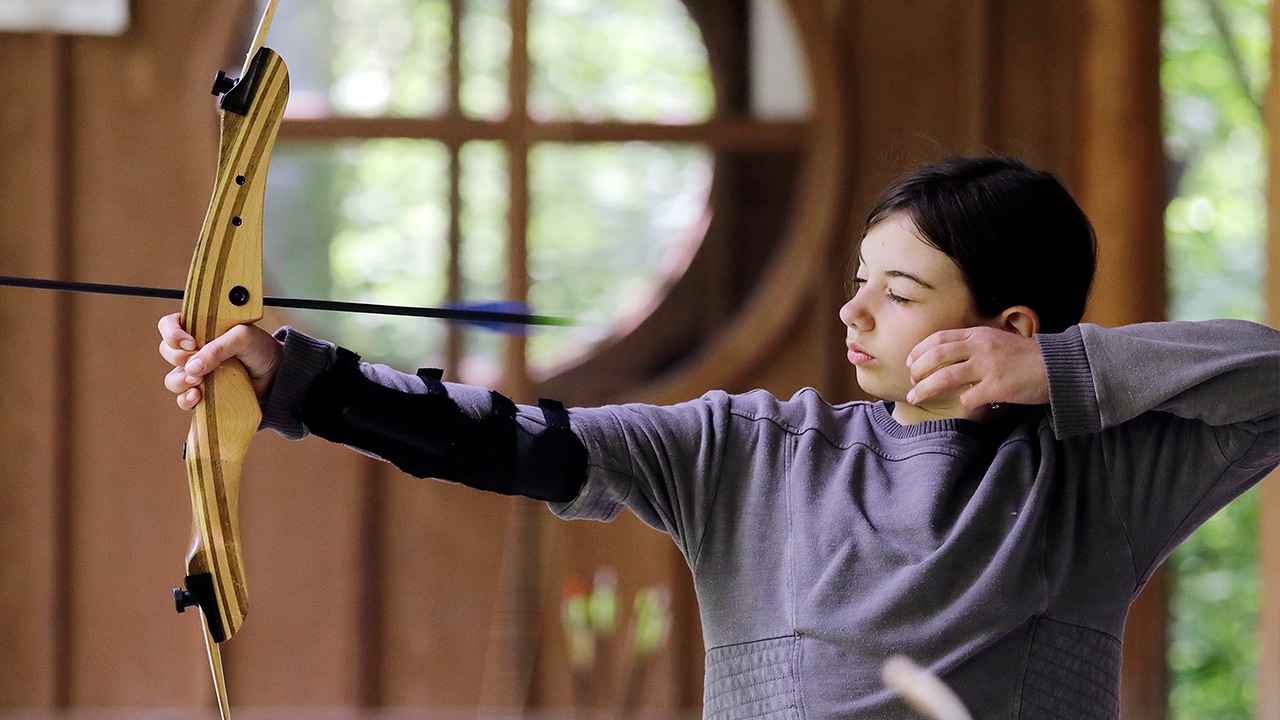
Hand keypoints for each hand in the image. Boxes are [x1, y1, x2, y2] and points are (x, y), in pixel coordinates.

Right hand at [158, 313, 282, 410]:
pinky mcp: (204, 392)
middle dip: (178, 358)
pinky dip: (186, 399)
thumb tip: (192, 367)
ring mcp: (198, 373)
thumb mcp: (243, 338)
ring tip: (198, 381)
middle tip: (199, 364)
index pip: (169, 325)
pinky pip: (183, 399)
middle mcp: (194, 350)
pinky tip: (198, 396)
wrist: (277, 374)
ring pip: (173, 378)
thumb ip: (218, 348)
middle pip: (166, 351)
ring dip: (180, 381)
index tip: (190, 343)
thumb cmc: (260, 349)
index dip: (172, 333)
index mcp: (200, 328)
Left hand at [905, 326, 1048, 411]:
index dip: (920, 350)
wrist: (1058, 366)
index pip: (939, 338)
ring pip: (945, 377)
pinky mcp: (996, 387)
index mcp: (979, 334)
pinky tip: (963, 407)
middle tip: (910, 381)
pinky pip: (968, 398)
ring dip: (925, 389)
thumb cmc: (1029, 357)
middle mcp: (980, 347)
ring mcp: (988, 367)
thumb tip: (950, 357)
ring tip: (915, 397)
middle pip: (936, 356)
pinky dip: (961, 404)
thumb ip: (976, 345)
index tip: (910, 362)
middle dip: (917, 370)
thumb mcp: (999, 340)